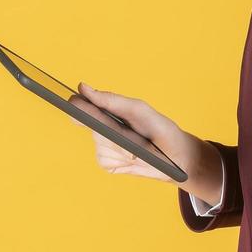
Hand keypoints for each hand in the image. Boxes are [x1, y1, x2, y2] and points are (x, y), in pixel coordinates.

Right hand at [64, 82, 214, 188]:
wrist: (177, 159)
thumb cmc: (158, 128)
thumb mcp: (138, 110)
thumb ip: (111, 100)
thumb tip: (83, 87)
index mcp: (108, 110)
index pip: (83, 106)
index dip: (76, 106)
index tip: (73, 105)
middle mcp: (102, 127)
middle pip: (92, 128)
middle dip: (110, 132)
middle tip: (127, 136)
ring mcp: (105, 146)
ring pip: (100, 146)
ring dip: (120, 148)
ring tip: (138, 148)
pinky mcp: (109, 164)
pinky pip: (105, 162)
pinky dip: (120, 161)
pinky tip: (132, 160)